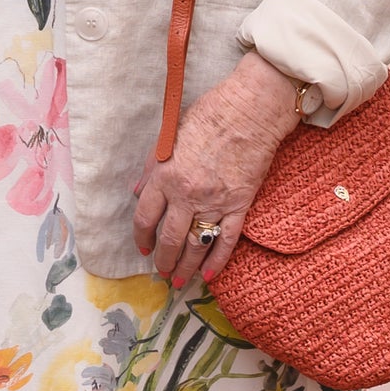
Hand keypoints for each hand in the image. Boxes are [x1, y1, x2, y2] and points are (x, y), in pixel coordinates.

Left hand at [133, 52, 298, 287]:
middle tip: (162, 272)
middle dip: (164, 260)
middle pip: (170, 238)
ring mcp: (215, 201)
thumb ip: (152, 167)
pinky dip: (218, 260)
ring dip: (186, 266)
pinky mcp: (240, 204)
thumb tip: (139, 192)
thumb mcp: (169, 136)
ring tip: (179, 281)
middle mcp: (187, 194)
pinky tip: (209, 274)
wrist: (250, 109)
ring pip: (196, 244)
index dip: (141, 237)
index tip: (142, 247)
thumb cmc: (209, 114)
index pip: (145, 216)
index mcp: (166, 175)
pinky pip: (227, 239)